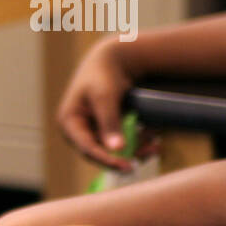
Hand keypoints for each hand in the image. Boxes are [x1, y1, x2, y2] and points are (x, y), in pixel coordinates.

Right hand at [56, 40, 159, 170]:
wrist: (112, 58)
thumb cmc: (103, 75)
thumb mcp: (106, 97)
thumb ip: (110, 123)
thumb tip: (116, 149)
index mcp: (69, 121)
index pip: (86, 147)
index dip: (106, 159)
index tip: (126, 166)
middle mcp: (77, 129)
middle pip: (99, 152)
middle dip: (122, 157)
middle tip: (144, 161)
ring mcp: (90, 129)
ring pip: (112, 149)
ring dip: (134, 149)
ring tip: (156, 147)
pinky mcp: (104, 128)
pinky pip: (120, 141)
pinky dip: (136, 141)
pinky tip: (152, 137)